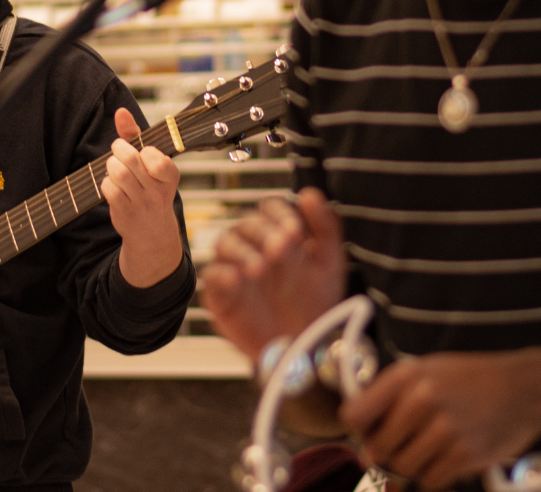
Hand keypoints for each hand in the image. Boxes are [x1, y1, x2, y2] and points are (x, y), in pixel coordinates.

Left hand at [102, 107, 183, 287]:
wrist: (152, 233)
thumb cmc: (149, 187)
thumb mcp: (150, 162)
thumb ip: (135, 135)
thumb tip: (120, 112)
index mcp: (170, 176)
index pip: (157, 158)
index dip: (145, 151)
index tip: (144, 152)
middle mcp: (158, 191)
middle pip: (131, 160)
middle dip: (119, 149)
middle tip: (118, 149)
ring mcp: (141, 203)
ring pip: (118, 174)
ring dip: (111, 165)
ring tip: (114, 166)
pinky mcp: (124, 212)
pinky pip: (108, 189)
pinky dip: (106, 182)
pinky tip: (112, 185)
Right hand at [201, 187, 345, 358]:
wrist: (306, 346)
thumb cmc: (316, 302)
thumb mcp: (329, 263)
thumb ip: (325, 226)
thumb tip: (309, 194)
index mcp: (278, 233)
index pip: (270, 207)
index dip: (280, 213)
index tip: (295, 229)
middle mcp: (254, 246)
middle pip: (247, 222)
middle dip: (263, 232)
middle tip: (281, 248)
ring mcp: (236, 268)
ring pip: (225, 242)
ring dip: (241, 250)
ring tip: (261, 267)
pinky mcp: (222, 294)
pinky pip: (211, 275)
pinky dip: (222, 273)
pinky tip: (239, 279)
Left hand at [341, 351, 540, 490]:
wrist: (522, 389)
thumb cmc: (467, 379)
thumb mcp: (425, 370)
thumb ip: (392, 396)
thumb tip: (360, 436)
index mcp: (405, 375)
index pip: (355, 414)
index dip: (357, 428)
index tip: (367, 431)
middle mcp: (420, 399)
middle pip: (377, 448)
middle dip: (383, 453)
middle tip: (398, 446)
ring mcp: (444, 429)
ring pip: (402, 468)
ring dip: (408, 467)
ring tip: (425, 449)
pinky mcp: (465, 455)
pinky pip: (429, 480)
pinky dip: (432, 476)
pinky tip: (444, 458)